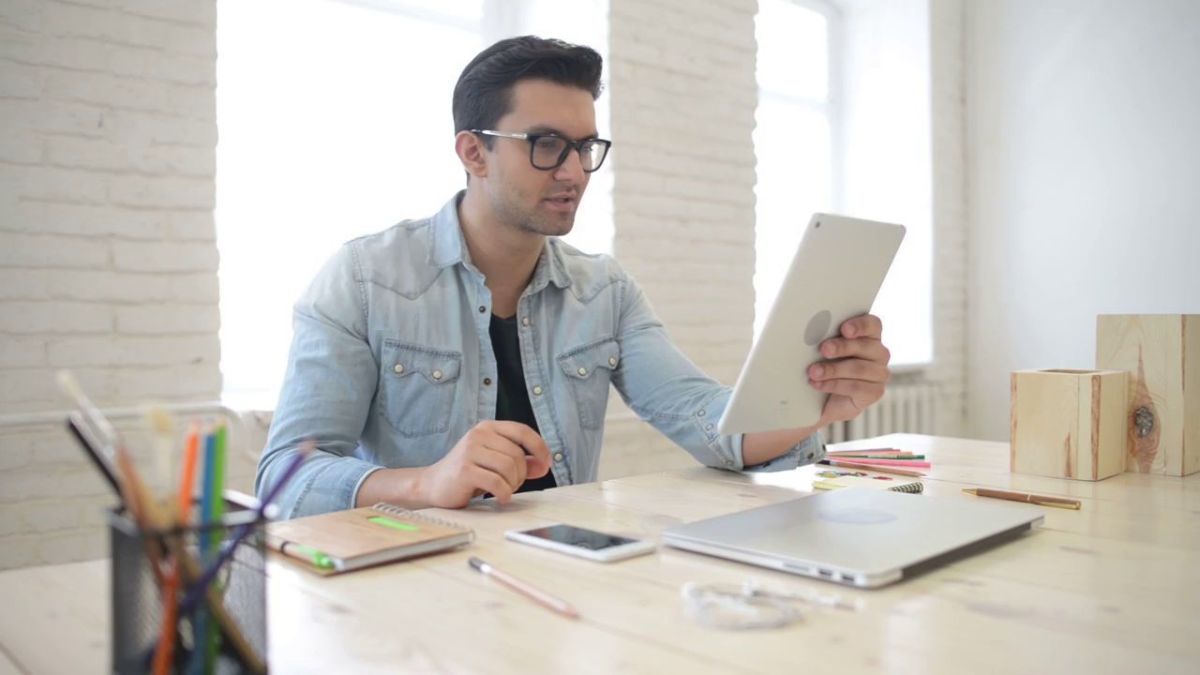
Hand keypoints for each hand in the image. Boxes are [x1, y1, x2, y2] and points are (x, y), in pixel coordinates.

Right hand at [417, 421, 551, 507]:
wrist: (433, 484)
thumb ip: (521, 461)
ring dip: (513, 484)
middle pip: (517, 455)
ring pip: (509, 468)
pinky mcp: (464, 470)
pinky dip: (504, 493)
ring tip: (504, 490)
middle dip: (521, 475)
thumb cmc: (468, 472)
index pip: (522, 431)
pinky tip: (501, 497)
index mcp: (488, 428)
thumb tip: (544, 465)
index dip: (539, 447)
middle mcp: (479, 435)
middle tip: (512, 484)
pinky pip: (497, 482)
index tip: (546, 463)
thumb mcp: (495, 461)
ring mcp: (470, 451)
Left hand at [808, 314, 890, 425]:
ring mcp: (880, 373)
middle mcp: (878, 352)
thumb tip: (814, 332)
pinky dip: (833, 385)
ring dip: (832, 369)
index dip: (860, 325)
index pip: (872, 324)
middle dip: (842, 347)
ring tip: (814, 372)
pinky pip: (855, 387)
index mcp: (869, 335)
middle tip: (823, 349)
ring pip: (858, 368)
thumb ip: (826, 339)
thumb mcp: (824, 350)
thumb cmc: (826, 366)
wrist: (825, 399)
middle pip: (864, 346)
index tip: (844, 329)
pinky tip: (818, 384)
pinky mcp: (875, 391)